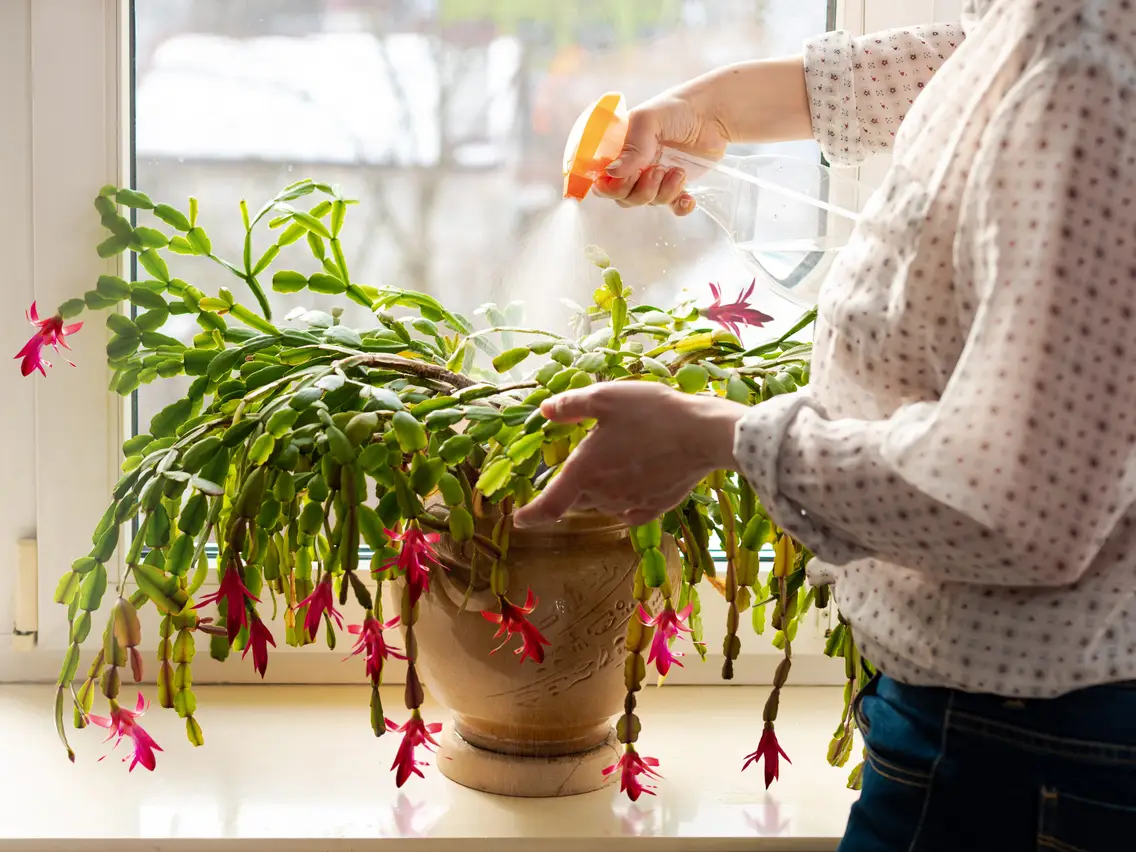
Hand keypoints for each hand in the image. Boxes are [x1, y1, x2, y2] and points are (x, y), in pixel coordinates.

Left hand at [512, 382, 746, 528]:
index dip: (530, 515)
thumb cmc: (652, 413)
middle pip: (576, 502)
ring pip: (602, 505)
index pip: (549, 505)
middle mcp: (604, 494)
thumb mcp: (606, 397)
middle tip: (578, 467)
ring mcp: (631, 503)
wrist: (703, 435)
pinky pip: (630, 511)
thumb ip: (571, 405)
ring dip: (598, 492)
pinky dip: (624, 502)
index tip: (519, 519)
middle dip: (569, 491)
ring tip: (612, 464)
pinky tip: (633, 485)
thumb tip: (545, 410)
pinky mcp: (656, 506)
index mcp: (585, 471)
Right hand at [594, 57, 812, 215]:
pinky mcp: (677, 186)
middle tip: (656, 171)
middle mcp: (635, 167)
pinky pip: (673, 207)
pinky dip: (680, 207)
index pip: (603, 180)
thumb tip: (612, 173)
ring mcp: (656, 178)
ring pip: (648, 202)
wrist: (714, 113)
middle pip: (624, 198)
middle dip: (640, 190)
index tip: (622, 180)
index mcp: (621, 151)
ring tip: (678, 171)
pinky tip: (688, 198)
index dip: (609, 187)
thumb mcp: (649, 120)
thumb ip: (632, 147)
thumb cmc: (678, 109)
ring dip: (663, 192)